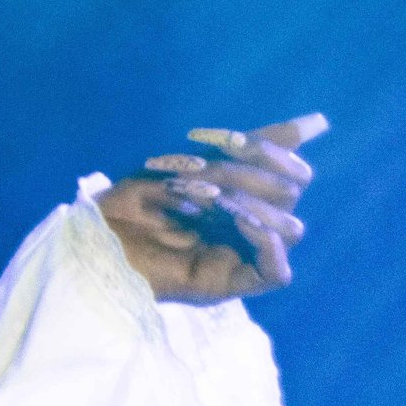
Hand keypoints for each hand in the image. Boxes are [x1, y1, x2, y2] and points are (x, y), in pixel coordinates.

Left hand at [96, 114, 327, 303]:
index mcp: (244, 198)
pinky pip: (276, 273)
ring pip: (291, 228)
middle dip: (244, 173)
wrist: (89, 240)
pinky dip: (267, 244)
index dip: (270, 150)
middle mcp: (250, 227)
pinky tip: (239, 223)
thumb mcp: (187, 163)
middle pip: (290, 194)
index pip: (294, 173)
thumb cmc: (128, 204)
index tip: (224, 139)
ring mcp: (243, 257)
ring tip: (205, 198)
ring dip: (250, 202)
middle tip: (194, 171)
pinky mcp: (231, 284)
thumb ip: (248, 146)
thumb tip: (316, 122)